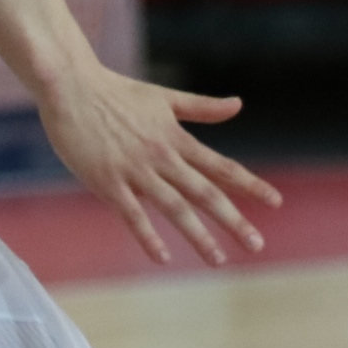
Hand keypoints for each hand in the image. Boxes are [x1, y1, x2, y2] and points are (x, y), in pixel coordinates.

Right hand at [38, 66, 283, 265]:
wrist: (72, 88)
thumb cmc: (117, 92)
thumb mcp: (165, 97)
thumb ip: (202, 106)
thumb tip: (239, 105)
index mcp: (177, 138)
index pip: (221, 166)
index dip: (249, 184)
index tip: (275, 202)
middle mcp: (163, 156)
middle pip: (205, 192)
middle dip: (233, 220)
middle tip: (257, 243)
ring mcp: (136, 171)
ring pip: (175, 208)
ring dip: (198, 235)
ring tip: (219, 260)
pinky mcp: (108, 182)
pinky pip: (132, 215)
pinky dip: (148, 236)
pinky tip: (163, 257)